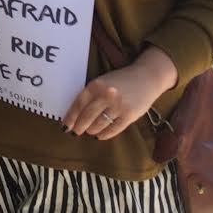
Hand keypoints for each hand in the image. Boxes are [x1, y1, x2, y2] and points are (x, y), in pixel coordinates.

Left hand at [62, 49, 177, 139]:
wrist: (146, 77)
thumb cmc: (121, 81)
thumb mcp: (102, 82)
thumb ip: (91, 95)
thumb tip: (75, 115)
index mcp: (96, 85)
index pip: (78, 104)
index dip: (70, 117)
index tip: (65, 126)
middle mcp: (106, 95)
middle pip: (87, 117)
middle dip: (79, 127)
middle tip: (76, 132)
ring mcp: (118, 106)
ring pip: (98, 125)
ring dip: (91, 130)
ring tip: (89, 131)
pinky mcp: (129, 115)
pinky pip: (113, 130)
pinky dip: (104, 134)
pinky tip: (100, 135)